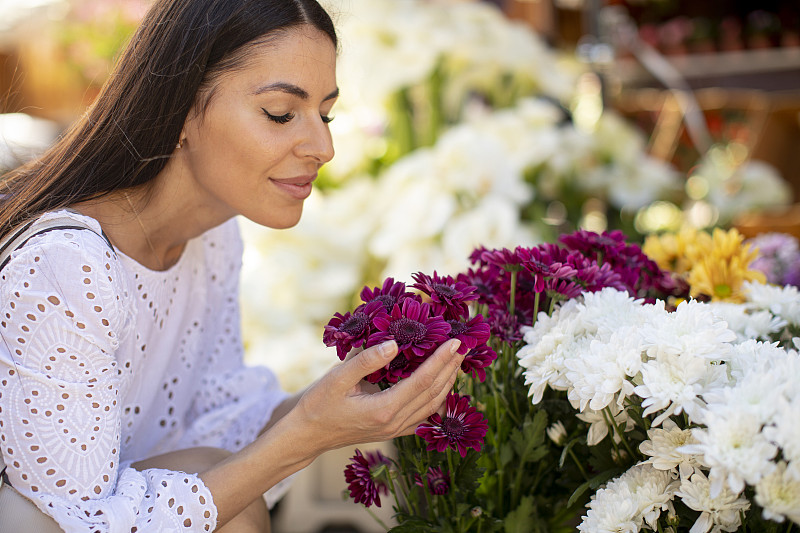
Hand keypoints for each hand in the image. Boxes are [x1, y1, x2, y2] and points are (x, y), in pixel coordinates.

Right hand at [293, 338, 463, 451]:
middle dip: (451, 368)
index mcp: (384, 409)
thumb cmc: (318, 404)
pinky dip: (437, 398)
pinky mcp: (394, 431)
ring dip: (447, 382)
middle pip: (434, 393)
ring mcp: (396, 430)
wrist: (308, 435)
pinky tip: (441, 385)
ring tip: (456, 361)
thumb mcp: (337, 378)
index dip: (441, 360)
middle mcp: (395, 423)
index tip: (455, 341)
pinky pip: (424, 415)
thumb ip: (367, 360)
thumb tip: (395, 343)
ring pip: (433, 406)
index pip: (423, 381)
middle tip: (463, 346)